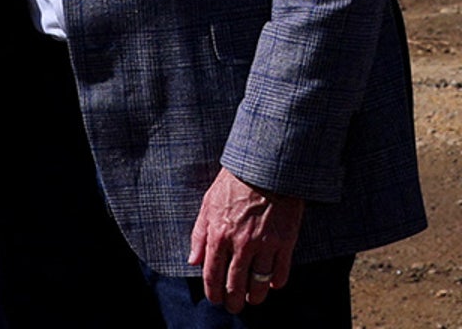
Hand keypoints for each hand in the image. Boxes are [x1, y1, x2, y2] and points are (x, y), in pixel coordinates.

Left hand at [188, 165, 304, 312]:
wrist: (265, 170)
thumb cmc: (232, 185)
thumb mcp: (207, 205)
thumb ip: (199, 235)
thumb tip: (193, 261)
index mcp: (218, 234)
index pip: (212, 273)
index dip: (212, 292)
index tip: (215, 301)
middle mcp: (241, 243)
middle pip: (235, 282)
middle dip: (233, 300)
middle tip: (234, 308)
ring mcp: (264, 244)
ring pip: (259, 281)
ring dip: (255, 296)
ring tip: (253, 301)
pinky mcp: (285, 241)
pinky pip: (281, 270)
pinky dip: (277, 282)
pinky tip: (273, 285)